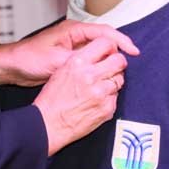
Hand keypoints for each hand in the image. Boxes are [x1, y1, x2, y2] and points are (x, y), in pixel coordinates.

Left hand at [0, 20, 138, 87]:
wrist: (13, 66)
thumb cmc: (30, 59)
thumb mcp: (56, 61)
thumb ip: (78, 60)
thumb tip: (99, 63)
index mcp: (73, 30)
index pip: (104, 32)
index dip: (121, 41)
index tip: (134, 52)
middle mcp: (75, 36)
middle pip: (105, 39)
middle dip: (119, 50)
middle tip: (130, 63)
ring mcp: (73, 46)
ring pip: (99, 50)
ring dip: (110, 58)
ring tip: (122, 70)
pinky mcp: (70, 58)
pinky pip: (91, 59)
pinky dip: (100, 64)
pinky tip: (106, 74)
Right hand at [33, 37, 127, 155]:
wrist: (49, 125)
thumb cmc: (51, 100)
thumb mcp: (62, 71)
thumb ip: (82, 60)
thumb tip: (99, 55)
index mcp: (77, 63)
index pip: (106, 43)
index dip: (110, 48)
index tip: (110, 52)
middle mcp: (90, 75)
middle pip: (119, 61)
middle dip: (118, 63)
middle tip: (113, 67)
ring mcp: (101, 92)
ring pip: (120, 79)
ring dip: (112, 82)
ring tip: (99, 88)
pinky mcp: (107, 108)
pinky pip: (116, 97)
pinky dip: (109, 98)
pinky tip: (96, 101)